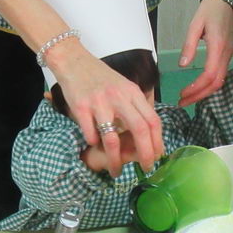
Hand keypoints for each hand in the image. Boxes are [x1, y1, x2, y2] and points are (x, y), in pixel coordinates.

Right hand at [49, 41, 162, 176]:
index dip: (158, 141)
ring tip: (116, 171)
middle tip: (146, 168)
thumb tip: (150, 131)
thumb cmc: (100, 77)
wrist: (73, 61)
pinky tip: (94, 145)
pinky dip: (94, 144)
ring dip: (115, 160)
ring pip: (112, 138)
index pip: (153, 120)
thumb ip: (136, 105)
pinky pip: (90, 134)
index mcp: (133, 92)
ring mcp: (99, 102)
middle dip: (145, 154)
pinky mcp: (81, 107)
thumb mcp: (124, 86)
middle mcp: (119, 97)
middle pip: (140, 130)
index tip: (158, 156)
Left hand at [177, 0, 232, 106]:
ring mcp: (228, 55)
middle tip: (183, 102)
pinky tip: (197, 88)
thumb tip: (183, 65)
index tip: (183, 94)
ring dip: (204, 92)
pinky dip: (209, 85)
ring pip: (219, 81)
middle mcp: (226, 54)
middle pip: (216, 83)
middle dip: (199, 95)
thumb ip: (189, 46)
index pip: (209, 75)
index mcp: (218, 47)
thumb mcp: (194, 25)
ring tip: (188, 98)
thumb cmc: (209, 10)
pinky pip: (220, 75)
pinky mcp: (227, 54)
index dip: (196, 88)